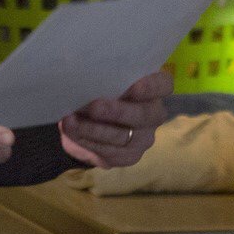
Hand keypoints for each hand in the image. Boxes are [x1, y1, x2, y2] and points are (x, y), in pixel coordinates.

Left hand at [58, 70, 172, 168]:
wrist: (94, 121)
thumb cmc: (102, 90)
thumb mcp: (105, 80)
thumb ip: (103, 78)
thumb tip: (82, 76)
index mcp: (154, 89)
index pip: (163, 85)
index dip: (151, 86)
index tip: (133, 87)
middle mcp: (154, 114)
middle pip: (143, 115)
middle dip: (116, 112)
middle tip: (93, 107)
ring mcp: (143, 138)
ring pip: (122, 137)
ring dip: (93, 130)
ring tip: (70, 121)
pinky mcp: (129, 156)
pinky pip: (109, 152)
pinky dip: (87, 142)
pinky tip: (71, 132)